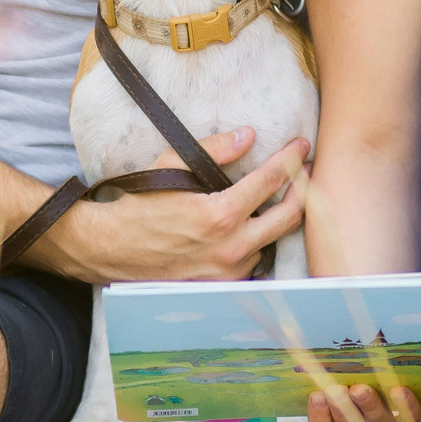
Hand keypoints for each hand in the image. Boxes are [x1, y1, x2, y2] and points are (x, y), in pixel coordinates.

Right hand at [38, 129, 309, 283]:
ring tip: (284, 197)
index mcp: (220, 214)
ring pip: (273, 241)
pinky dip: (260, 242)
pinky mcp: (223, 285)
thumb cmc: (140, 204)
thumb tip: (249, 135)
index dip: (292, 159)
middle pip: (290, 217)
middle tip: (308, 171)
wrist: (113, 249)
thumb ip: (213, 149)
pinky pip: (255, 261)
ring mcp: (229, 271)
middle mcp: (231, 247)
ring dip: (280, 219)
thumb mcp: (170, 166)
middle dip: (305, 190)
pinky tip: (257, 226)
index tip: (302, 146)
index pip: (272, 181)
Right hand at [306, 381, 420, 421]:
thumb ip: (331, 405)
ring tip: (360, 390)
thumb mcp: (342, 417)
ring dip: (371, 408)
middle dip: (344, 414)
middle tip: (335, 391)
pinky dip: (407, 407)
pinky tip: (398, 391)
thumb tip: (322, 385)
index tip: (317, 396)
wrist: (407, 421)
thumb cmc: (363, 418)